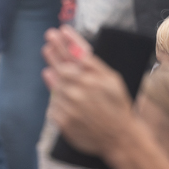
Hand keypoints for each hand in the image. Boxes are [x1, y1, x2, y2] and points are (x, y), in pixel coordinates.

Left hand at [42, 25, 132, 155]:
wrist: (120, 137)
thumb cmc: (117, 106)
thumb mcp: (112, 81)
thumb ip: (93, 64)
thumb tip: (73, 49)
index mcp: (93, 78)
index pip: (75, 54)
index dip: (66, 41)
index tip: (59, 31)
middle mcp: (79, 90)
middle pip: (60, 66)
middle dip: (53, 52)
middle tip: (48, 42)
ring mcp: (68, 105)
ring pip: (55, 85)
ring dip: (52, 74)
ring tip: (51, 66)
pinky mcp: (62, 119)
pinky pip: (54, 104)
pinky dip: (57, 98)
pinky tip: (63, 95)